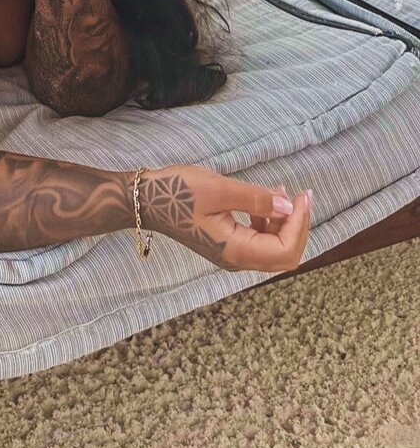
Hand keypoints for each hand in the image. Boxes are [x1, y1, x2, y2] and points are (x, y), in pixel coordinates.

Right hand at [139, 164, 312, 273]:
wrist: (145, 199)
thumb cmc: (177, 192)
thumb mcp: (218, 189)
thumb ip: (255, 199)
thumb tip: (289, 206)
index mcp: (235, 250)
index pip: (285, 250)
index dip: (300, 224)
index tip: (302, 195)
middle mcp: (235, 259)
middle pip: (284, 256)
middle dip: (298, 226)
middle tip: (301, 195)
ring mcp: (230, 253)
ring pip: (273, 249)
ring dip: (285, 224)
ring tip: (282, 194)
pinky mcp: (225, 244)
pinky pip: (259, 242)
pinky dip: (269, 224)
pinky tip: (264, 203)